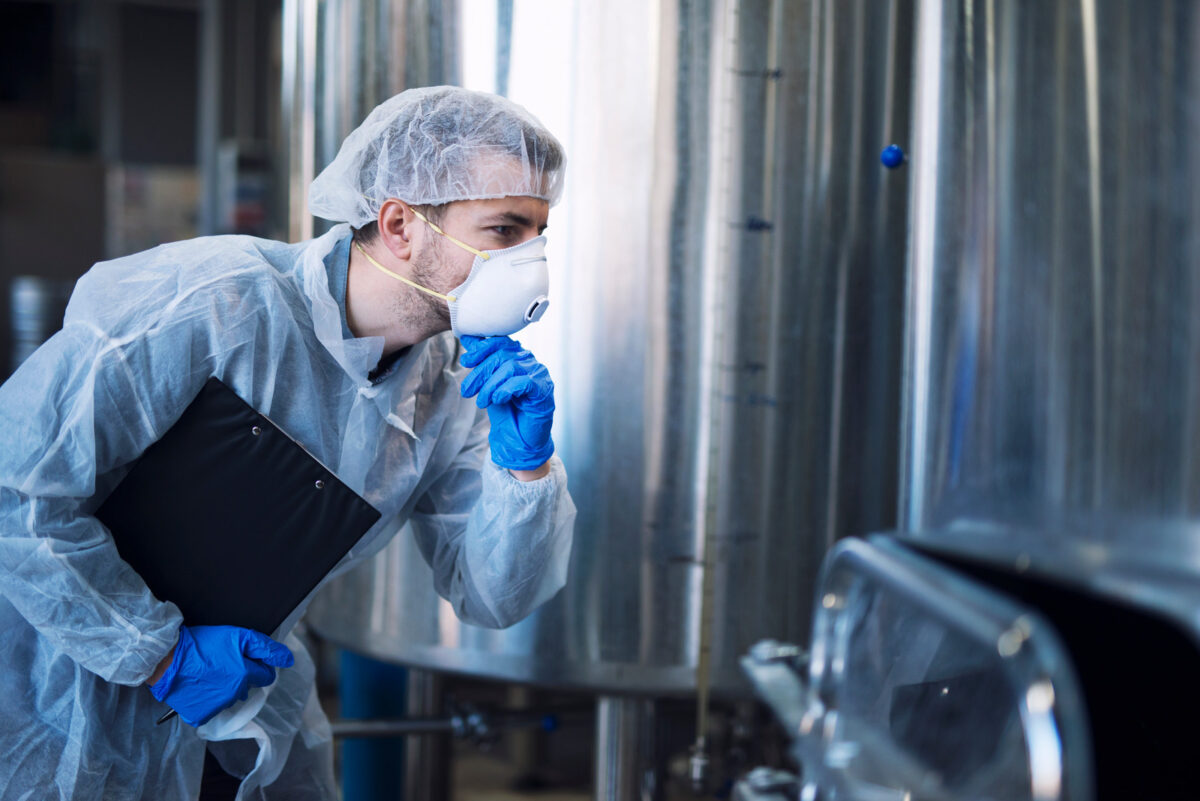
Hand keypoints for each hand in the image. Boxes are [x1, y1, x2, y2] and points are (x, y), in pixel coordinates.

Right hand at [149, 624, 293, 726]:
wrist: (167, 660)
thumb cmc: (203, 644)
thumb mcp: (237, 636)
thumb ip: (265, 647)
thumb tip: (288, 659)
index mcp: (245, 675)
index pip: (267, 675)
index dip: (259, 665)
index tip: (246, 659)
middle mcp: (235, 694)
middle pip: (249, 686)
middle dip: (243, 675)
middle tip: (225, 663)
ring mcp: (218, 706)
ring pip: (232, 697)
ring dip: (227, 687)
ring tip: (211, 672)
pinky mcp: (201, 715)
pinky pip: (213, 708)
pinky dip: (210, 699)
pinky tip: (201, 686)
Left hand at [459, 335, 554, 471]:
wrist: (521, 438)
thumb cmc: (507, 410)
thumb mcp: (489, 384)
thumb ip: (481, 361)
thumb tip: (466, 337)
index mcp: (517, 356)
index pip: (500, 342)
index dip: (481, 348)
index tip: (465, 361)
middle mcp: (530, 361)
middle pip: (502, 355)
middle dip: (480, 373)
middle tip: (467, 391)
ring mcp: (539, 374)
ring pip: (511, 367)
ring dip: (490, 386)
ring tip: (481, 402)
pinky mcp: (544, 390)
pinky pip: (524, 382)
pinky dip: (506, 390)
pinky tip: (498, 400)